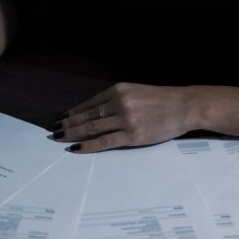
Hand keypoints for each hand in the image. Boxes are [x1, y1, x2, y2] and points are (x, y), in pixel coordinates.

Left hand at [51, 83, 196, 152]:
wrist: (184, 106)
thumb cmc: (162, 100)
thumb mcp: (136, 92)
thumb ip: (117, 100)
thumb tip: (94, 112)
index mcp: (118, 90)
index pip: (89, 104)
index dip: (73, 112)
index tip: (61, 118)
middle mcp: (119, 102)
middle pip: (86, 116)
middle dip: (68, 124)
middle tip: (54, 131)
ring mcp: (125, 119)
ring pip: (92, 128)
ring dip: (73, 134)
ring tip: (60, 139)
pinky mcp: (132, 135)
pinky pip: (104, 141)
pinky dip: (88, 146)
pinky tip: (77, 148)